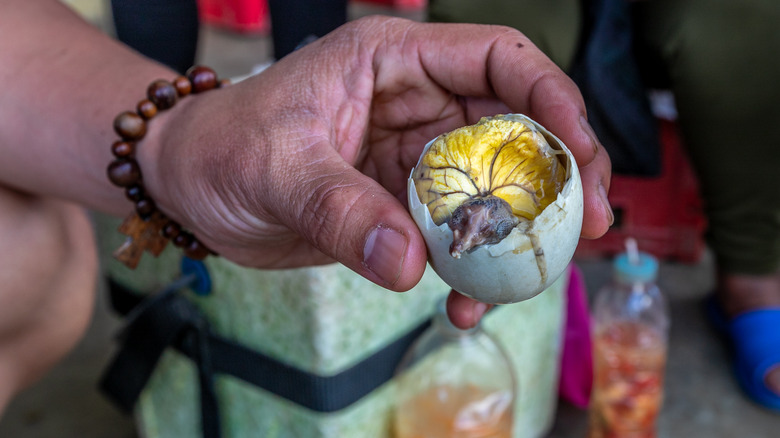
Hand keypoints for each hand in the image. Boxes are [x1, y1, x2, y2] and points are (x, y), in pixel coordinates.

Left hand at [143, 16, 611, 315]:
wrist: (190, 187)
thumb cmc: (222, 147)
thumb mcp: (276, 168)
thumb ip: (342, 210)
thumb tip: (411, 262)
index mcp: (394, 62)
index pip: (498, 59)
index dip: (552, 97)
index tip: (580, 151)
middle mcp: (417, 104)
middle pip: (518, 127)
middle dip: (560, 174)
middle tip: (590, 223)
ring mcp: (415, 157)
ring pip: (496, 187)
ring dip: (522, 232)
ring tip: (535, 274)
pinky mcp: (403, 205)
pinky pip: (457, 234)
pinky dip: (469, 268)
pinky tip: (462, 301)